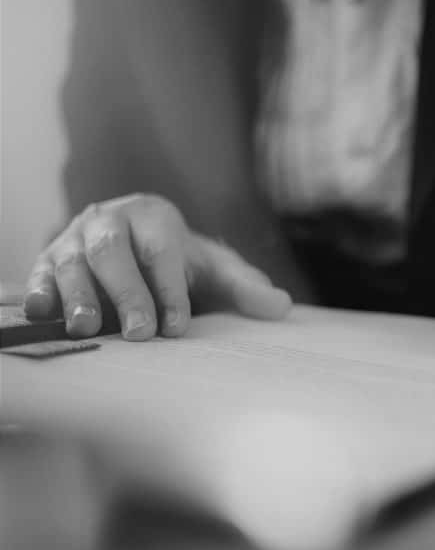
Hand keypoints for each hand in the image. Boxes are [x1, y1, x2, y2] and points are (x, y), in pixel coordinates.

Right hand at [23, 194, 291, 339]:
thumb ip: (246, 288)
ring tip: (87, 330)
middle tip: (140, 334)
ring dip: (78, 295)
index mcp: (153, 215)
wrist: (137, 252)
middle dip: (126, 293)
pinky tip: (42, 315)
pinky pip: (37, 275)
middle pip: (112, 252)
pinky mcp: (47, 262)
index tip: (179, 326)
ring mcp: (73, 240)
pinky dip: (37, 293)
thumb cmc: (181, 264)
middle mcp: (108, 220)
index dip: (169, 287)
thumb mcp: (216, 271)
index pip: (161, 249)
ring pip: (70, 262)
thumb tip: (282, 308)